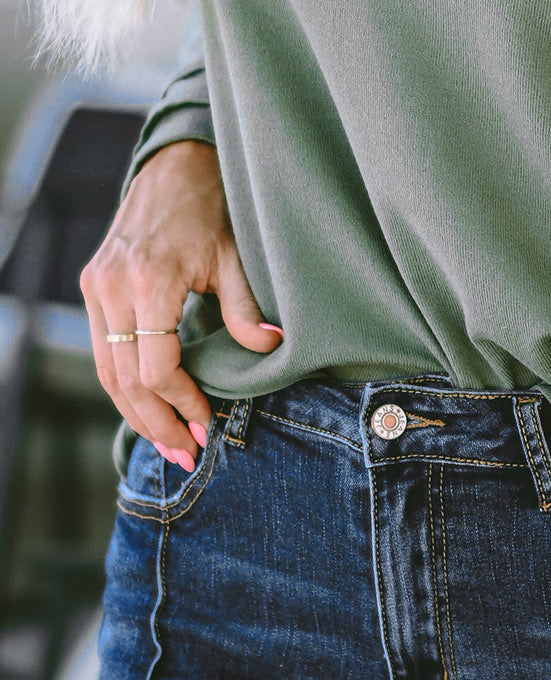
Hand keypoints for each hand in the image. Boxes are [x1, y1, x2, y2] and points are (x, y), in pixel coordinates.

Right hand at [79, 139, 281, 466]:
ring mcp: (97, 288)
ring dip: (139, 415)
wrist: (174, 168)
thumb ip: (247, 311)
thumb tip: (271, 348)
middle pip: (125, 380)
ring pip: (108, 373)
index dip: (182, 404)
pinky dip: (127, 389)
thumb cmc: (211, 210)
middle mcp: (112, 286)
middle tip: (188, 455)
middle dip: (158, 423)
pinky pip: (105, 355)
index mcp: (148, 280)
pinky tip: (154, 412)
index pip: (155, 368)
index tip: (208, 423)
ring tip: (172, 446)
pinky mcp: (94, 290)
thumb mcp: (236, 259)